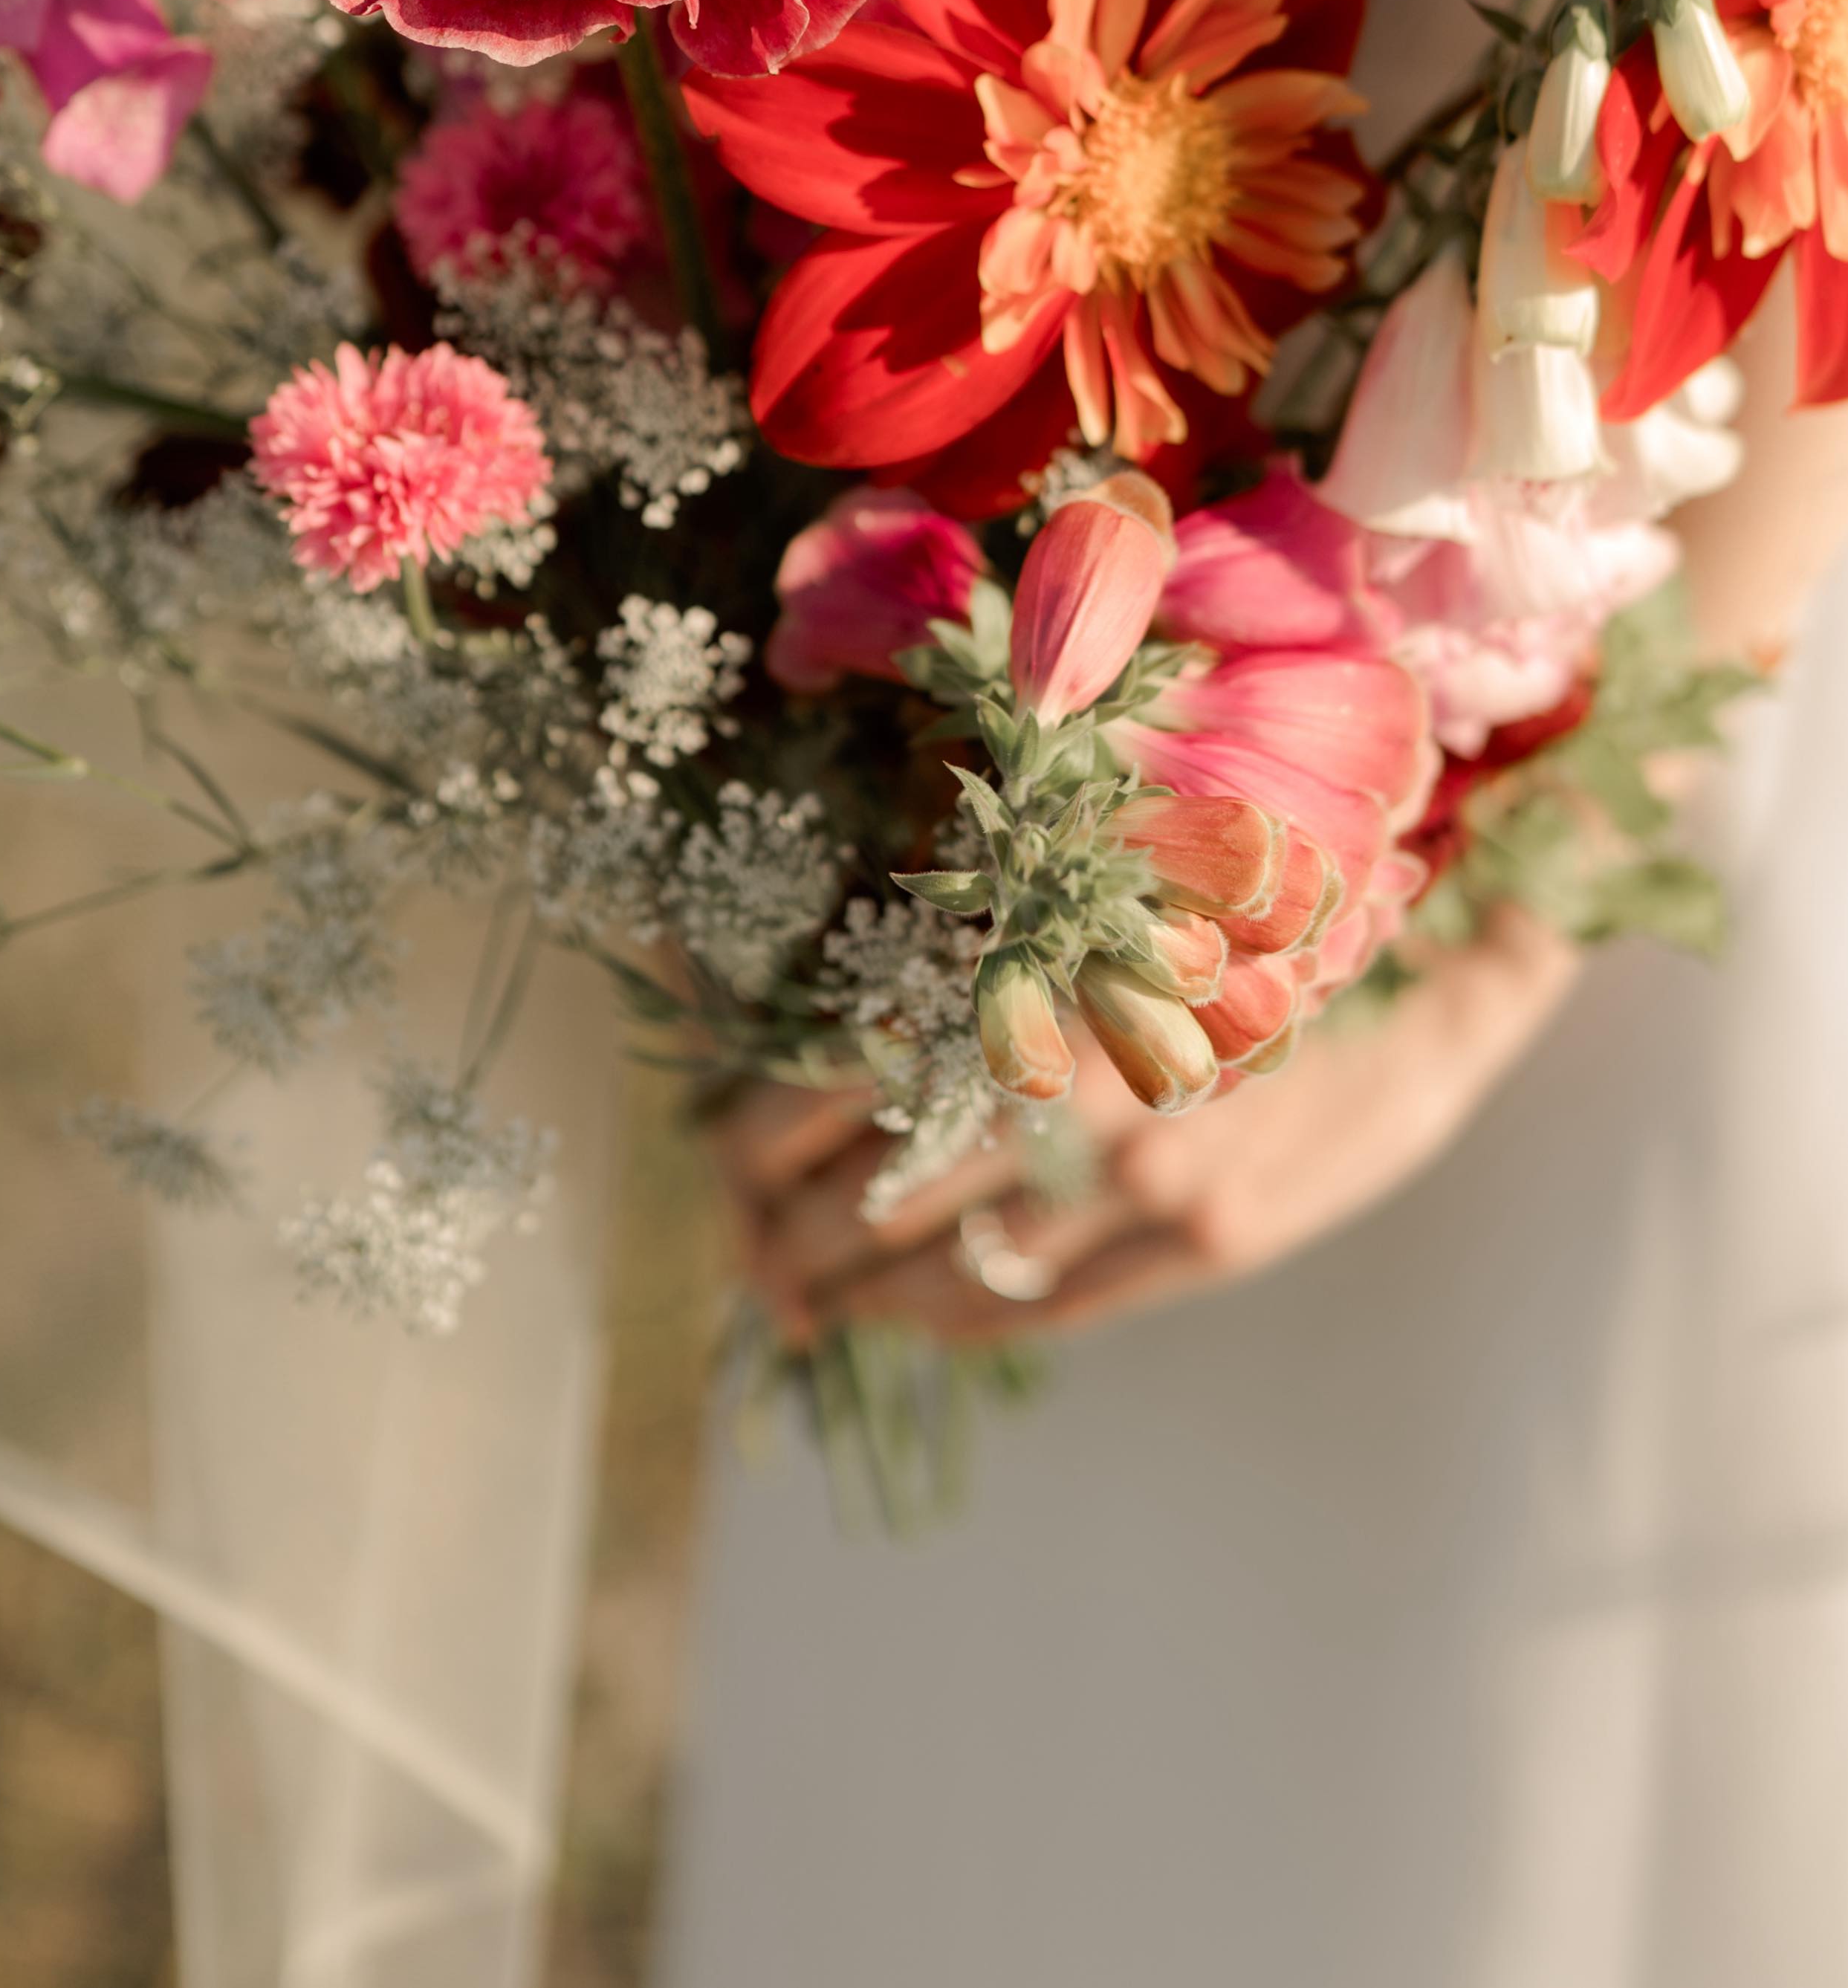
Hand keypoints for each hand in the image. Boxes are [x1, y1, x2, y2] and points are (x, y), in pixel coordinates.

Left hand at [715, 901, 1575, 1351]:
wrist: (1451, 908)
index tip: (711, 1151)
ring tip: (800, 1289)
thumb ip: (966, 897)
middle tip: (740, 1238)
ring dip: (850, 1290)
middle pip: (867, 1197)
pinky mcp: (1215, 1241)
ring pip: (943, 1272)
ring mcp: (1153, 1183)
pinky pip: (1041, 1310)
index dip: (747, 1138)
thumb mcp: (1095, 843)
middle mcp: (1080, 1090)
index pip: (830, 1088)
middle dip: (778, 1231)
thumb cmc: (1248, 851)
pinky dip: (952, 1318)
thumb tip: (821, 969)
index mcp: (1033, 974)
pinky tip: (905, 1311)